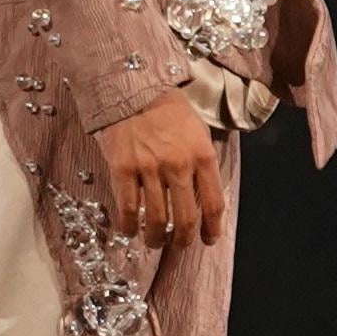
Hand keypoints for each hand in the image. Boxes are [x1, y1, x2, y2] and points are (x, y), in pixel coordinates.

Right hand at [95, 93, 223, 245]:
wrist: (134, 90)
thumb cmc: (170, 112)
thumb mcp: (199, 133)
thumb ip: (203, 165)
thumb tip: (205, 199)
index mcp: (203, 156)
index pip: (214, 203)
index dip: (213, 229)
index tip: (209, 240)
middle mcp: (179, 165)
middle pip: (186, 217)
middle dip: (184, 239)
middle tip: (180, 245)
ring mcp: (149, 168)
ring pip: (156, 218)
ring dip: (157, 238)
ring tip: (155, 242)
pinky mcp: (123, 169)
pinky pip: (127, 207)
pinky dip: (129, 226)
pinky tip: (130, 231)